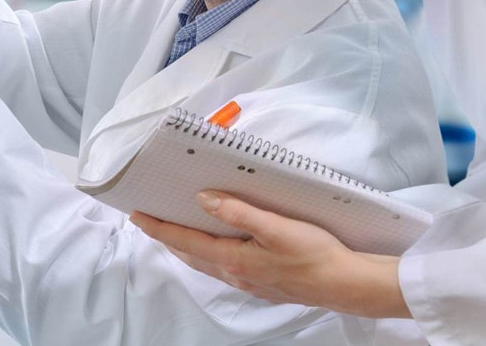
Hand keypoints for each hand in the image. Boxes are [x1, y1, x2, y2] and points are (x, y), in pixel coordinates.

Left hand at [130, 191, 410, 318]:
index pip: (185, 241)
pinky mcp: (264, 282)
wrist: (347, 285)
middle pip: (191, 253)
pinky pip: (224, 266)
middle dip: (168, 237)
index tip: (137, 215)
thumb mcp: (275, 227)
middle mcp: (236, 274)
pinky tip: (217, 246)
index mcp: (234, 260)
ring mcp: (250, 281)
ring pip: (207, 262)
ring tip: (175, 231)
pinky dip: (210, 253)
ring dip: (188, 246)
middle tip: (149, 220)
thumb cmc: (316, 255)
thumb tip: (203, 200)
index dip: (159, 228)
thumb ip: (238, 212)